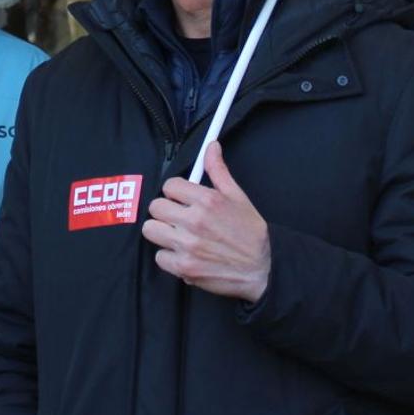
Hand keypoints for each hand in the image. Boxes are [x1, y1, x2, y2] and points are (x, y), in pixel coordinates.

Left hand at [141, 140, 270, 302]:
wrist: (262, 268)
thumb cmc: (250, 232)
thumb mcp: (237, 196)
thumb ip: (218, 170)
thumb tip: (211, 146)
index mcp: (207, 201)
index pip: (169, 186)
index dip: (175, 191)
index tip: (182, 198)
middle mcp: (194, 222)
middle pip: (155, 207)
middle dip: (165, 210)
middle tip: (178, 216)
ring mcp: (187, 246)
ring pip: (151, 230)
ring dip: (162, 231)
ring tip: (177, 234)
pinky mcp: (184, 268)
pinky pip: (159, 256)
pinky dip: (169, 256)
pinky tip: (183, 253)